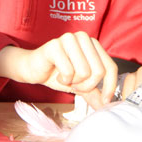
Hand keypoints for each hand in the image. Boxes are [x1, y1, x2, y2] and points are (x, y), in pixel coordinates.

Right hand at [0, 33, 118, 109]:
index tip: (105, 102)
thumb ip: (93, 91)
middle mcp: (84, 37)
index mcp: (93, 44)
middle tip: (74, 84)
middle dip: (86, 86)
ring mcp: (70, 39)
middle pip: (98, 72)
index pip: (110, 67)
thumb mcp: (78, 84)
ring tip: (65, 77)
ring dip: (72, 82)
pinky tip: (57, 74)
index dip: (110, 86)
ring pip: (84, 72)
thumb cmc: (57, 73)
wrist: (32, 68)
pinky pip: (68, 71)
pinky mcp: (55, 45)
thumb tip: (105, 104)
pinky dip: (63, 79)